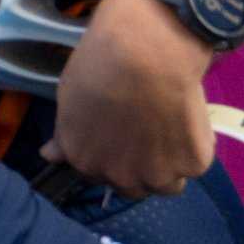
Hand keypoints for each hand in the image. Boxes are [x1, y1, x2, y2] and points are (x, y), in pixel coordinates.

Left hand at [45, 0, 216, 196]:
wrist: (145, 57)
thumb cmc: (100, 68)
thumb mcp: (68, 100)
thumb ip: (64, 136)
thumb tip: (49, 156)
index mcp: (84, 162)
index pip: (96, 175)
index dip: (109, 157)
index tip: (118, 138)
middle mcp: (119, 178)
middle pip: (132, 186)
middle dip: (138, 167)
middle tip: (145, 135)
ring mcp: (157, 176)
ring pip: (166, 184)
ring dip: (168, 167)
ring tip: (168, 131)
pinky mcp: (192, 165)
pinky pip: (194, 163)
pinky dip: (193, 147)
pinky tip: (187, 118)